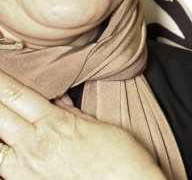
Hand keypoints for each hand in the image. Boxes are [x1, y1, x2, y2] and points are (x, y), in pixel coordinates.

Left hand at [0, 70, 165, 179]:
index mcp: (54, 125)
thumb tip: (54, 100)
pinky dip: (4, 154)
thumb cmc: (120, 159)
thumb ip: (69, 113)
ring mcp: (24, 171)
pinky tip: (8, 147)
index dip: (0, 80)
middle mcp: (34, 147)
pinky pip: (3, 168)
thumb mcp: (98, 127)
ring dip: (0, 127)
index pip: (16, 95)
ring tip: (6, 119)